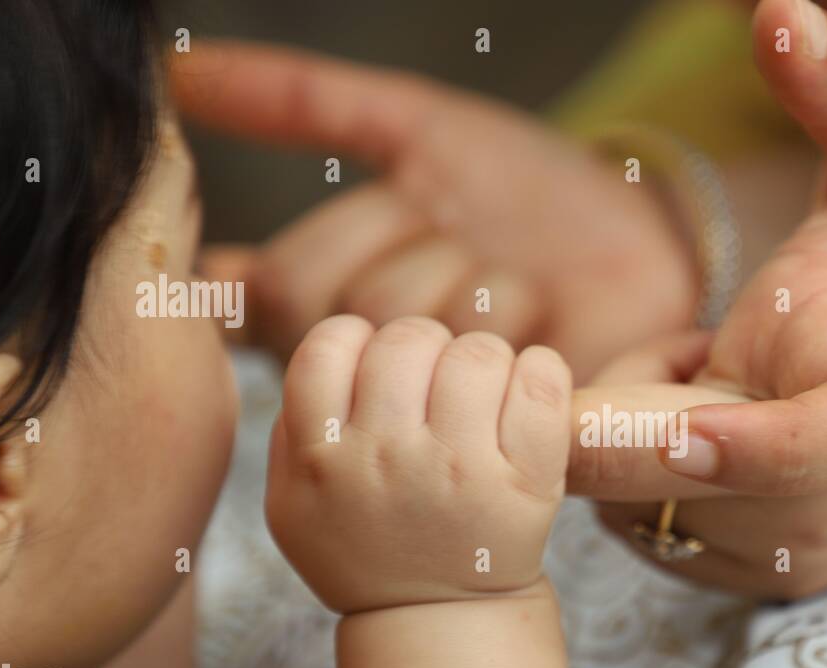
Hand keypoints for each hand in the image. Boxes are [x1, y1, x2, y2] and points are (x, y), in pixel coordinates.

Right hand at [172, 42, 697, 379]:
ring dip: (472, 273)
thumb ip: (310, 103)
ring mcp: (430, 408)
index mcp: (335, 299)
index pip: (255, 292)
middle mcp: (371, 365)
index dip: (244, 287)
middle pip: (324, 299)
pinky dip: (520, 313)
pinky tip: (543, 320)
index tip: (235, 276)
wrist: (644, 239)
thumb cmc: (531, 192)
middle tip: (462, 236)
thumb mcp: (423, 131)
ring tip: (517, 280)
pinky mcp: (496, 436)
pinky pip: (474, 364)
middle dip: (404, 242)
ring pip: (401, 324)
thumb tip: (182, 72)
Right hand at [266, 316, 570, 612]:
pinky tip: (528, 390)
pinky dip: (541, 372)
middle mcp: (387, 460)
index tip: (380, 372)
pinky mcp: (525, 483)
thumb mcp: (295, 506)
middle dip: (426, 348)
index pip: (329, 345)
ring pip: (476, 352)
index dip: (359, 343)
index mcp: (322, 460)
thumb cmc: (368, 551)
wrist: (440, 624)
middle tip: (438, 384)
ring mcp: (460, 471)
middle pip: (407, 339)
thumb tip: (329, 354)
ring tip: (483, 394)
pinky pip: (540, 385)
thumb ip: (292, 429)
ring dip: (483, 361)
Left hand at [568, 0, 826, 597]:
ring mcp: (797, 555)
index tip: (682, 419)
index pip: (815, 444)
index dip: (745, 443)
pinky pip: (647, 524)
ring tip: (727, 381)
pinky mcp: (764, 577)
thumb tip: (777, 17)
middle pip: (672, 477)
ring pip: (640, 501)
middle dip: (629, 402)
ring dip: (644, 432)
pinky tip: (720, 425)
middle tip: (704, 340)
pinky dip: (654, 472)